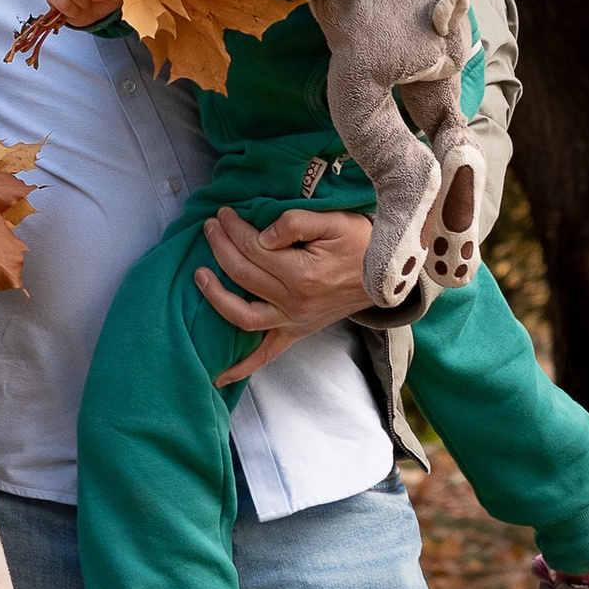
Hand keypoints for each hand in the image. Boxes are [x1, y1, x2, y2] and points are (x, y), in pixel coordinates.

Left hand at [196, 203, 376, 380]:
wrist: (389, 274)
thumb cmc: (362, 243)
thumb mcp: (334, 221)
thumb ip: (295, 223)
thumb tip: (260, 235)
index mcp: (303, 274)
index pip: (254, 248)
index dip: (234, 229)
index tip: (224, 214)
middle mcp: (295, 302)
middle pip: (243, 275)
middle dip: (220, 247)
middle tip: (210, 227)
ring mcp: (294, 321)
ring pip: (242, 316)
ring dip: (215, 297)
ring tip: (199, 276)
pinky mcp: (297, 333)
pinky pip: (265, 355)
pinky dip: (241, 368)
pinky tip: (218, 375)